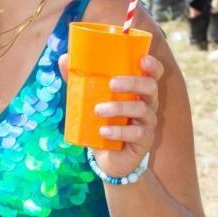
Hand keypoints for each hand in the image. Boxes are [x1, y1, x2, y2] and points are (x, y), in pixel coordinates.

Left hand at [58, 54, 164, 177]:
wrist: (107, 157)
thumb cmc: (102, 121)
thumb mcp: (89, 99)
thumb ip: (79, 79)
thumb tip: (64, 59)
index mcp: (137, 90)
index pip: (153, 74)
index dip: (152, 66)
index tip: (142, 59)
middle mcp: (147, 104)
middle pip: (150, 87)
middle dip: (133, 83)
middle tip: (111, 84)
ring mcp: (148, 123)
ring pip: (142, 110)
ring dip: (119, 108)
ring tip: (98, 110)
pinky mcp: (144, 141)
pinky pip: (137, 133)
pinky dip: (119, 131)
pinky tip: (104, 131)